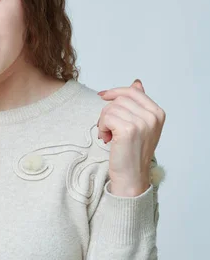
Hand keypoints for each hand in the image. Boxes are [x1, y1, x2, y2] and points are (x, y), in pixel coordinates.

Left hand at [97, 79, 165, 195]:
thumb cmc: (133, 153)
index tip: (103, 95)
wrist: (132, 177)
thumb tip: (136, 83)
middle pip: (120, 99)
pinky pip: (106, 117)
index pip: (133, 91)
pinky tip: (106, 138)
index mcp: (158, 113)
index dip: (115, 92)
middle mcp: (152, 116)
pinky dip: (102, 127)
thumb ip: (139, 104)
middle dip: (108, 111)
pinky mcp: (128, 130)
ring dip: (104, 121)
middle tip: (107, 128)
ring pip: (111, 108)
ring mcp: (142, 123)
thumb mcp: (141, 126)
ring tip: (108, 135)